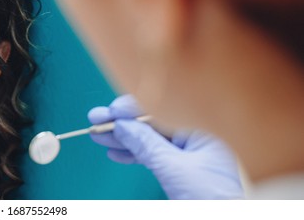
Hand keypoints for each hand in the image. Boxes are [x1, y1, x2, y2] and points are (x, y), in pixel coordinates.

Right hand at [88, 94, 243, 198]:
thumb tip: (123, 126)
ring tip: (98, 136)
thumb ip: (146, 144)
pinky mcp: (180, 170)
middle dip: (122, 123)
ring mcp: (188, 155)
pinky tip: (115, 152)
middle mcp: (196, 138)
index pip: (163, 110)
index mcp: (204, 129)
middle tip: (96, 119)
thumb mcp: (173, 168)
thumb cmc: (213, 200)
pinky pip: (152, 156)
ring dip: (122, 139)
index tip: (112, 111)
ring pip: (148, 141)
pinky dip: (132, 154)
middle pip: (152, 124)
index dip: (134, 108)